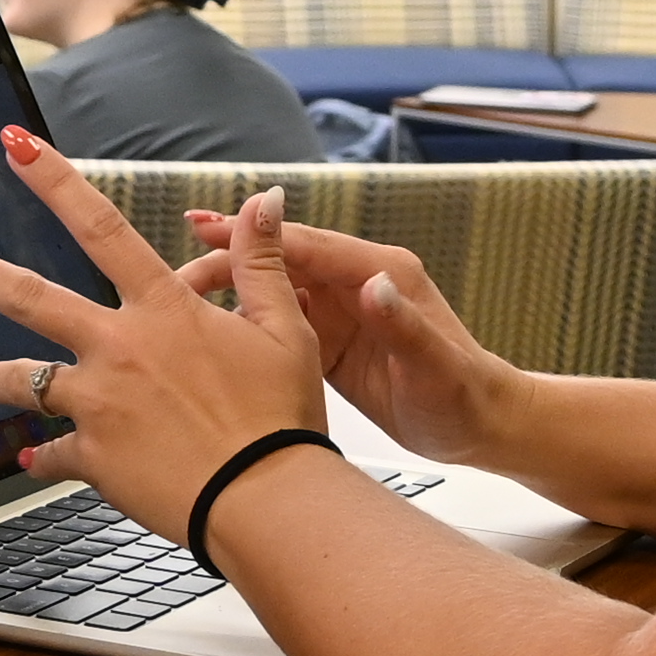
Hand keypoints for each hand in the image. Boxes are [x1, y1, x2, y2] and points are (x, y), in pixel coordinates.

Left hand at [0, 126, 330, 542]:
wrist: (265, 501)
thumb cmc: (279, 419)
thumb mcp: (285, 329)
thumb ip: (262, 261)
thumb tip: (266, 200)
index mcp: (163, 311)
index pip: (101, 227)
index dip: (56, 180)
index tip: (13, 146)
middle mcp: (119, 349)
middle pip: (26, 296)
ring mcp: (99, 404)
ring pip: (23, 381)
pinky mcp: (96, 459)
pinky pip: (55, 455)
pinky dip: (43, 458)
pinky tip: (30, 461)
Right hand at [181, 205, 531, 466]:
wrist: (481, 426)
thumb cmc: (463, 397)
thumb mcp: (435, 365)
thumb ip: (403, 324)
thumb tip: (374, 284)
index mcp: (380, 274)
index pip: (306, 246)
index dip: (254, 237)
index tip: (205, 230)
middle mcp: (358, 284)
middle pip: (280, 262)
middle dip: (228, 259)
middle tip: (175, 270)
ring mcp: (342, 310)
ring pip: (272, 290)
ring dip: (228, 288)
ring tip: (176, 296)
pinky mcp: (332, 339)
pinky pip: (279, 321)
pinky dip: (243, 320)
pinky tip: (206, 330)